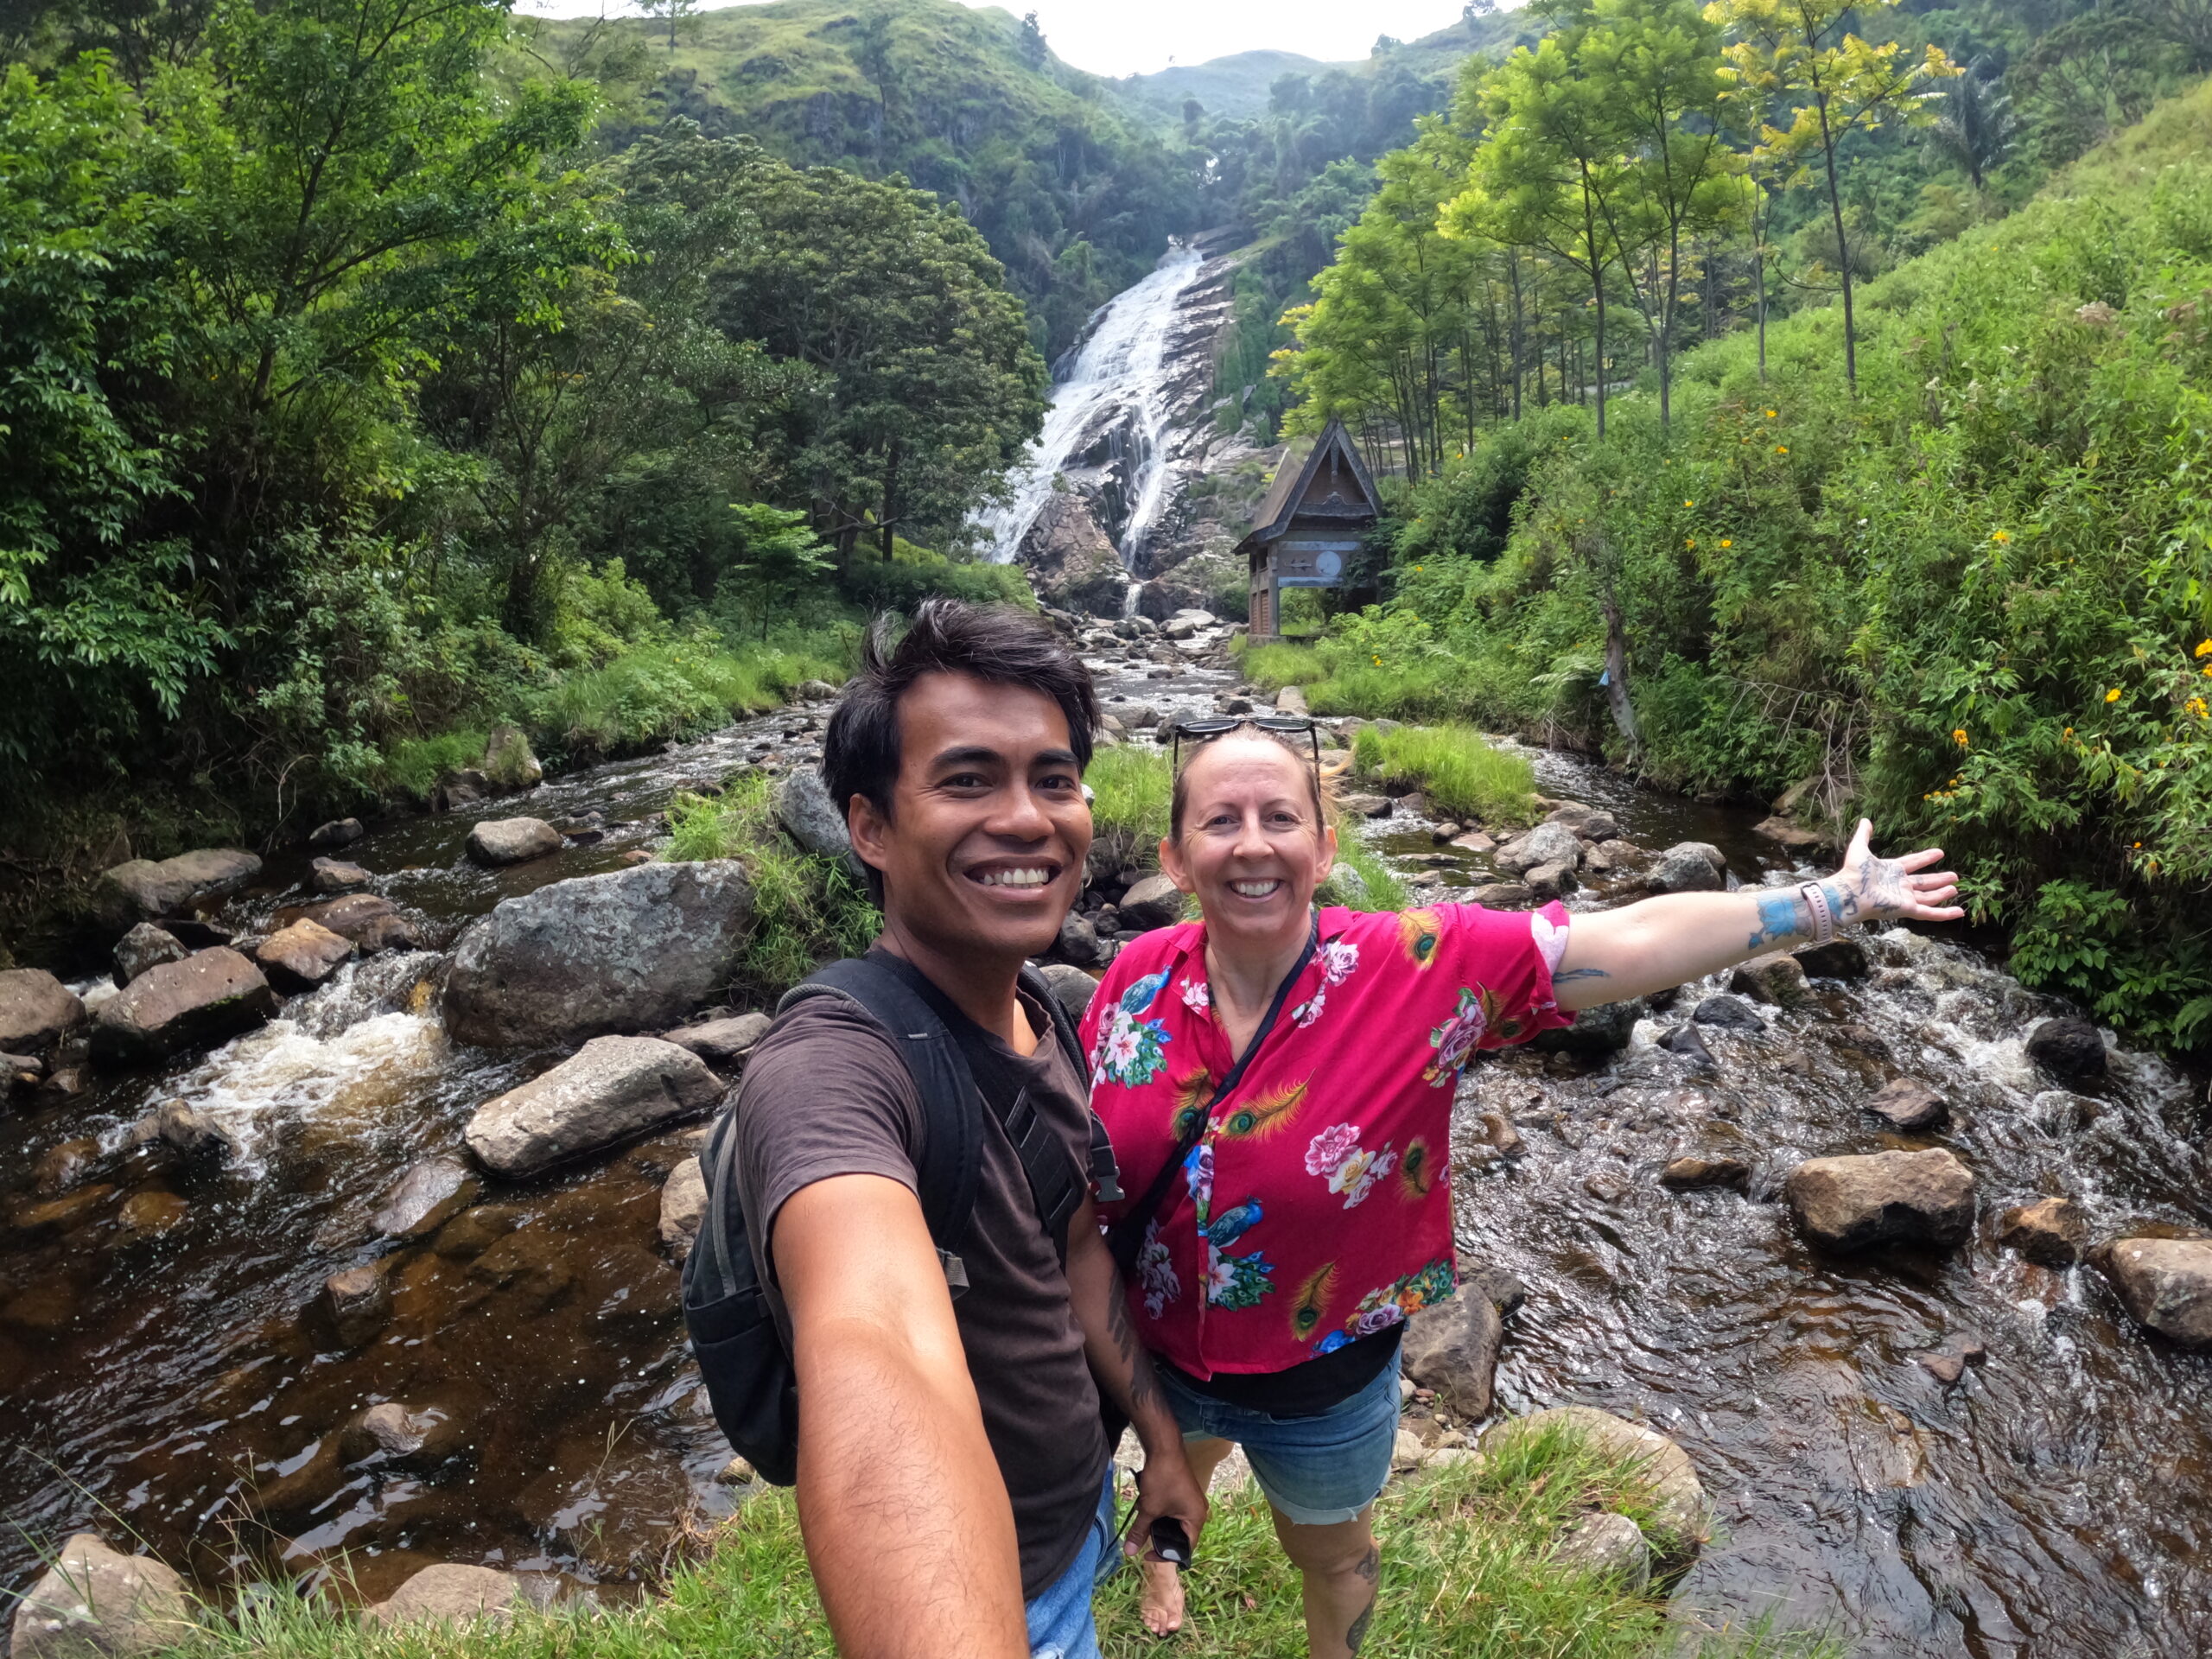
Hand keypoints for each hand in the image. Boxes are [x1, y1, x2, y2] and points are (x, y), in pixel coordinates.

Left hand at [1127, 1450, 1208, 1564]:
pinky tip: (1146, 1507)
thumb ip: (1140, 1532)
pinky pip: (1173, 1511)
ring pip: (1174, 1523)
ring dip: (1158, 1524)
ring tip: (1143, 1521)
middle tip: (1143, 1540)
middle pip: (1179, 1536)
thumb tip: (1129, 1552)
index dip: (1165, 1555)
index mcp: (1196, 1519)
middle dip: (1159, 1538)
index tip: (1146, 1556)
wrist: (1164, 1447)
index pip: (1185, 1548)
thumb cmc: (1162, 1479)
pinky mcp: (1184, 1493)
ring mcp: (1192, 1501)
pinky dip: (1160, 1513)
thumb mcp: (1149, 1508)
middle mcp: (1198, 1512)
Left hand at [1833, 818, 1964, 924]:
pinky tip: (1958, 911)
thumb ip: (1864, 834)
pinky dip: (1944, 914)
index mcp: (1891, 870)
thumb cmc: (1854, 871)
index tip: (1940, 852)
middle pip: (1923, 882)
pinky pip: (1930, 913)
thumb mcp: (1859, 848)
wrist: (1850, 892)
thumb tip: (1865, 820)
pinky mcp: (1908, 909)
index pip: (1912, 862)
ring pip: (1928, 897)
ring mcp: (1904, 898)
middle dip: (1938, 879)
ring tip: (1955, 888)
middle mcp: (1899, 885)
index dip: (1925, 858)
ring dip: (1942, 893)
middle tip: (1954, 875)